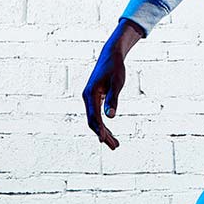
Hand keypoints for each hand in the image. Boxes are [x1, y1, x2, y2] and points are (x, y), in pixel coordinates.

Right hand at [81, 19, 143, 149]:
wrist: (111, 56)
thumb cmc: (115, 69)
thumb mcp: (117, 84)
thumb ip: (113, 100)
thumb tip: (111, 117)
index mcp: (90, 95)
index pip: (94, 117)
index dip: (100, 130)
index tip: (105, 142)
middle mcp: (87, 97)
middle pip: (93, 122)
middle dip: (103, 135)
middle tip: (115, 147)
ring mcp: (90, 98)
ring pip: (94, 120)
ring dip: (104, 132)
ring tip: (115, 144)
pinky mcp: (94, 98)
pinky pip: (96, 115)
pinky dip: (103, 125)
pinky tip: (110, 132)